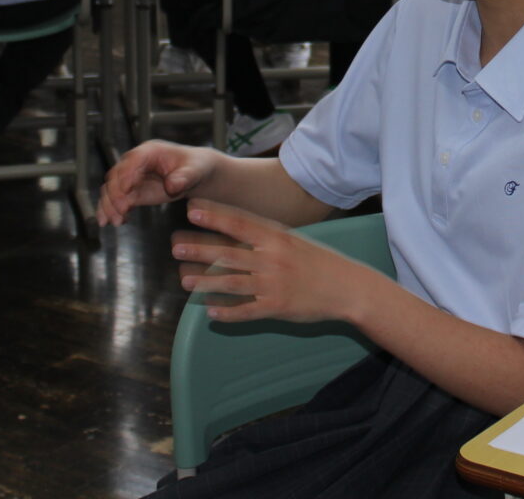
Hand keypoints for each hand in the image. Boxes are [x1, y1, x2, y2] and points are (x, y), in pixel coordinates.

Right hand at [98, 140, 211, 225]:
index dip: (126, 174)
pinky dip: (112, 211)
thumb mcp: (194, 170)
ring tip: (116, 221)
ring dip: (109, 205)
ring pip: (111, 189)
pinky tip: (118, 222)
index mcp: (150, 151)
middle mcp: (136, 163)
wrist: (195, 174)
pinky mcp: (132, 192)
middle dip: (115, 194)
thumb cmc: (195, 166)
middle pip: (116, 175)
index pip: (132, 160)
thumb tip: (172, 186)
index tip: (126, 191)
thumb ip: (183, 177)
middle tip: (121, 211)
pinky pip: (116, 200)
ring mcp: (131, 177)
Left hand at [172, 201, 379, 324]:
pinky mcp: (277, 308)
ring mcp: (274, 284)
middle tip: (175, 246)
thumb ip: (268, 238)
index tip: (191, 210)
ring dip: (205, 283)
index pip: (240, 223)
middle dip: (200, 249)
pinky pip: (246, 311)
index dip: (214, 216)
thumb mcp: (295, 242)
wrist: (349, 288)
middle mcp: (273, 258)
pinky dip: (227, 313)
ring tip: (184, 281)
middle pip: (229, 252)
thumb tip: (237, 231)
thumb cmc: (321, 262)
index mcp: (278, 238)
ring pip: (232, 283)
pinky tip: (211, 314)